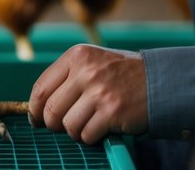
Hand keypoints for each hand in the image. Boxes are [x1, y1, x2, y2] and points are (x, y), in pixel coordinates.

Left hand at [28, 44, 147, 143]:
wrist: (160, 81)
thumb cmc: (122, 75)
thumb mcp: (93, 63)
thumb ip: (68, 78)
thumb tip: (38, 106)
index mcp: (77, 56)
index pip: (41, 87)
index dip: (34, 109)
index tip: (37, 119)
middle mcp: (86, 71)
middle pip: (51, 110)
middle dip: (53, 125)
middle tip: (63, 127)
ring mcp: (100, 91)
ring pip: (68, 125)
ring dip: (75, 132)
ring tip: (88, 124)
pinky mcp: (112, 112)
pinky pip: (86, 135)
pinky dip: (91, 137)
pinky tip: (101, 128)